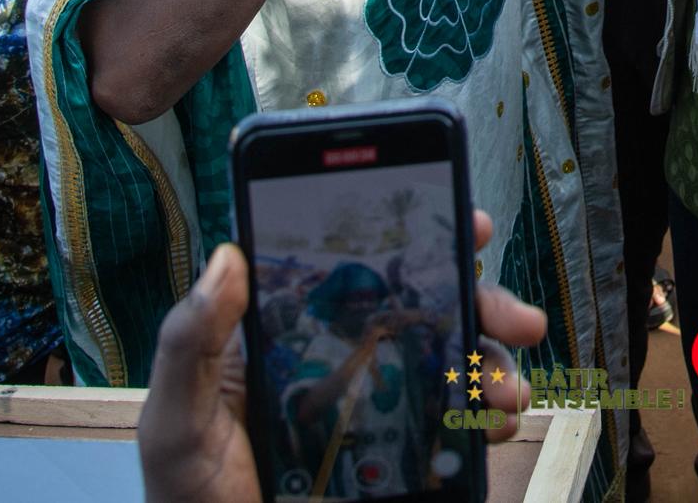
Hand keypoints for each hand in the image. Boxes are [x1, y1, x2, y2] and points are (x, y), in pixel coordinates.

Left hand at [140, 212, 544, 502]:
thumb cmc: (188, 499)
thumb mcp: (177, 421)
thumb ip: (190, 344)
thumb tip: (226, 258)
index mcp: (291, 337)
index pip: (356, 273)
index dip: (414, 240)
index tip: (463, 222)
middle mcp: (341, 364)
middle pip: (424, 313)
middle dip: (482, 304)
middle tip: (519, 319)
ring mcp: (375, 412)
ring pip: (451, 366)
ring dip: (495, 366)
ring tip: (509, 391)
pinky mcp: (398, 459)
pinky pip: (454, 430)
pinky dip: (488, 421)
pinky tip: (496, 427)